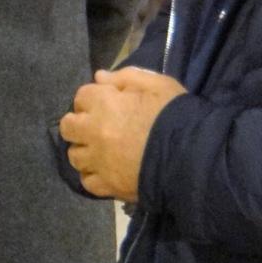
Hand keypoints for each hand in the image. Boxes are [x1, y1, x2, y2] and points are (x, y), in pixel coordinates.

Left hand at [59, 67, 185, 201]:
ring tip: (100, 151)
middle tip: (96, 127)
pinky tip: (106, 171)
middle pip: (68, 127)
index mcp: (104, 104)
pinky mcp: (108, 185)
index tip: (106, 103)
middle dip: (78, 124)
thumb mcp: (157, 85)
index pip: (81, 96)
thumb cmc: (175, 114)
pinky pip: (87, 182)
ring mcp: (99, 161)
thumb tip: (99, 76)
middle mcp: (94, 132)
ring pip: (75, 156)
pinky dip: (93, 176)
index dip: (93, 98)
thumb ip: (126, 77)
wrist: (193, 156)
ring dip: (84, 151)